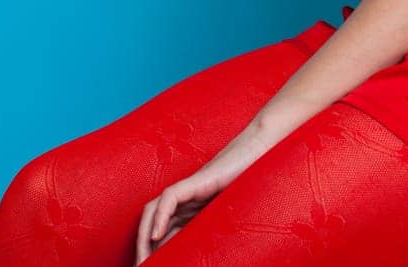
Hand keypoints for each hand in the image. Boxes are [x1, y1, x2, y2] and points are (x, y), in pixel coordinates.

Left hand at [135, 122, 276, 262]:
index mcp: (192, 210)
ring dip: (144, 236)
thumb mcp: (230, 218)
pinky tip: (156, 236)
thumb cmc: (253, 184)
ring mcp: (190, 189)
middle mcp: (186, 199)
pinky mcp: (197, 180)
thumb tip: (201, 255)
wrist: (263, 152)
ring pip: (154, 210)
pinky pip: (170, 197)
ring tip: (144, 259)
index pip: (164, 232)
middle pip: (152, 221)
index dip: (154, 251)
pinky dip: (160, 216)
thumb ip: (213, 232)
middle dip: (144, 246)